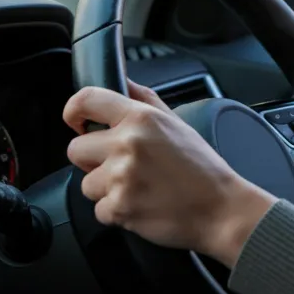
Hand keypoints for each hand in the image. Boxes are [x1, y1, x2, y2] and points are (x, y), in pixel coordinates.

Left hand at [63, 79, 274, 267]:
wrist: (220, 208)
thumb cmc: (201, 166)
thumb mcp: (177, 122)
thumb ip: (144, 99)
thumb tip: (122, 82)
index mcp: (142, 118)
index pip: (86, 100)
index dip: (74, 111)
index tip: (76, 121)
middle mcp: (128, 143)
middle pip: (75, 149)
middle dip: (93, 159)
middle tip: (121, 165)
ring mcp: (121, 177)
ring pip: (86, 183)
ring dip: (106, 188)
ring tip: (138, 186)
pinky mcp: (118, 207)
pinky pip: (98, 209)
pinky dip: (116, 211)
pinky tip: (141, 204)